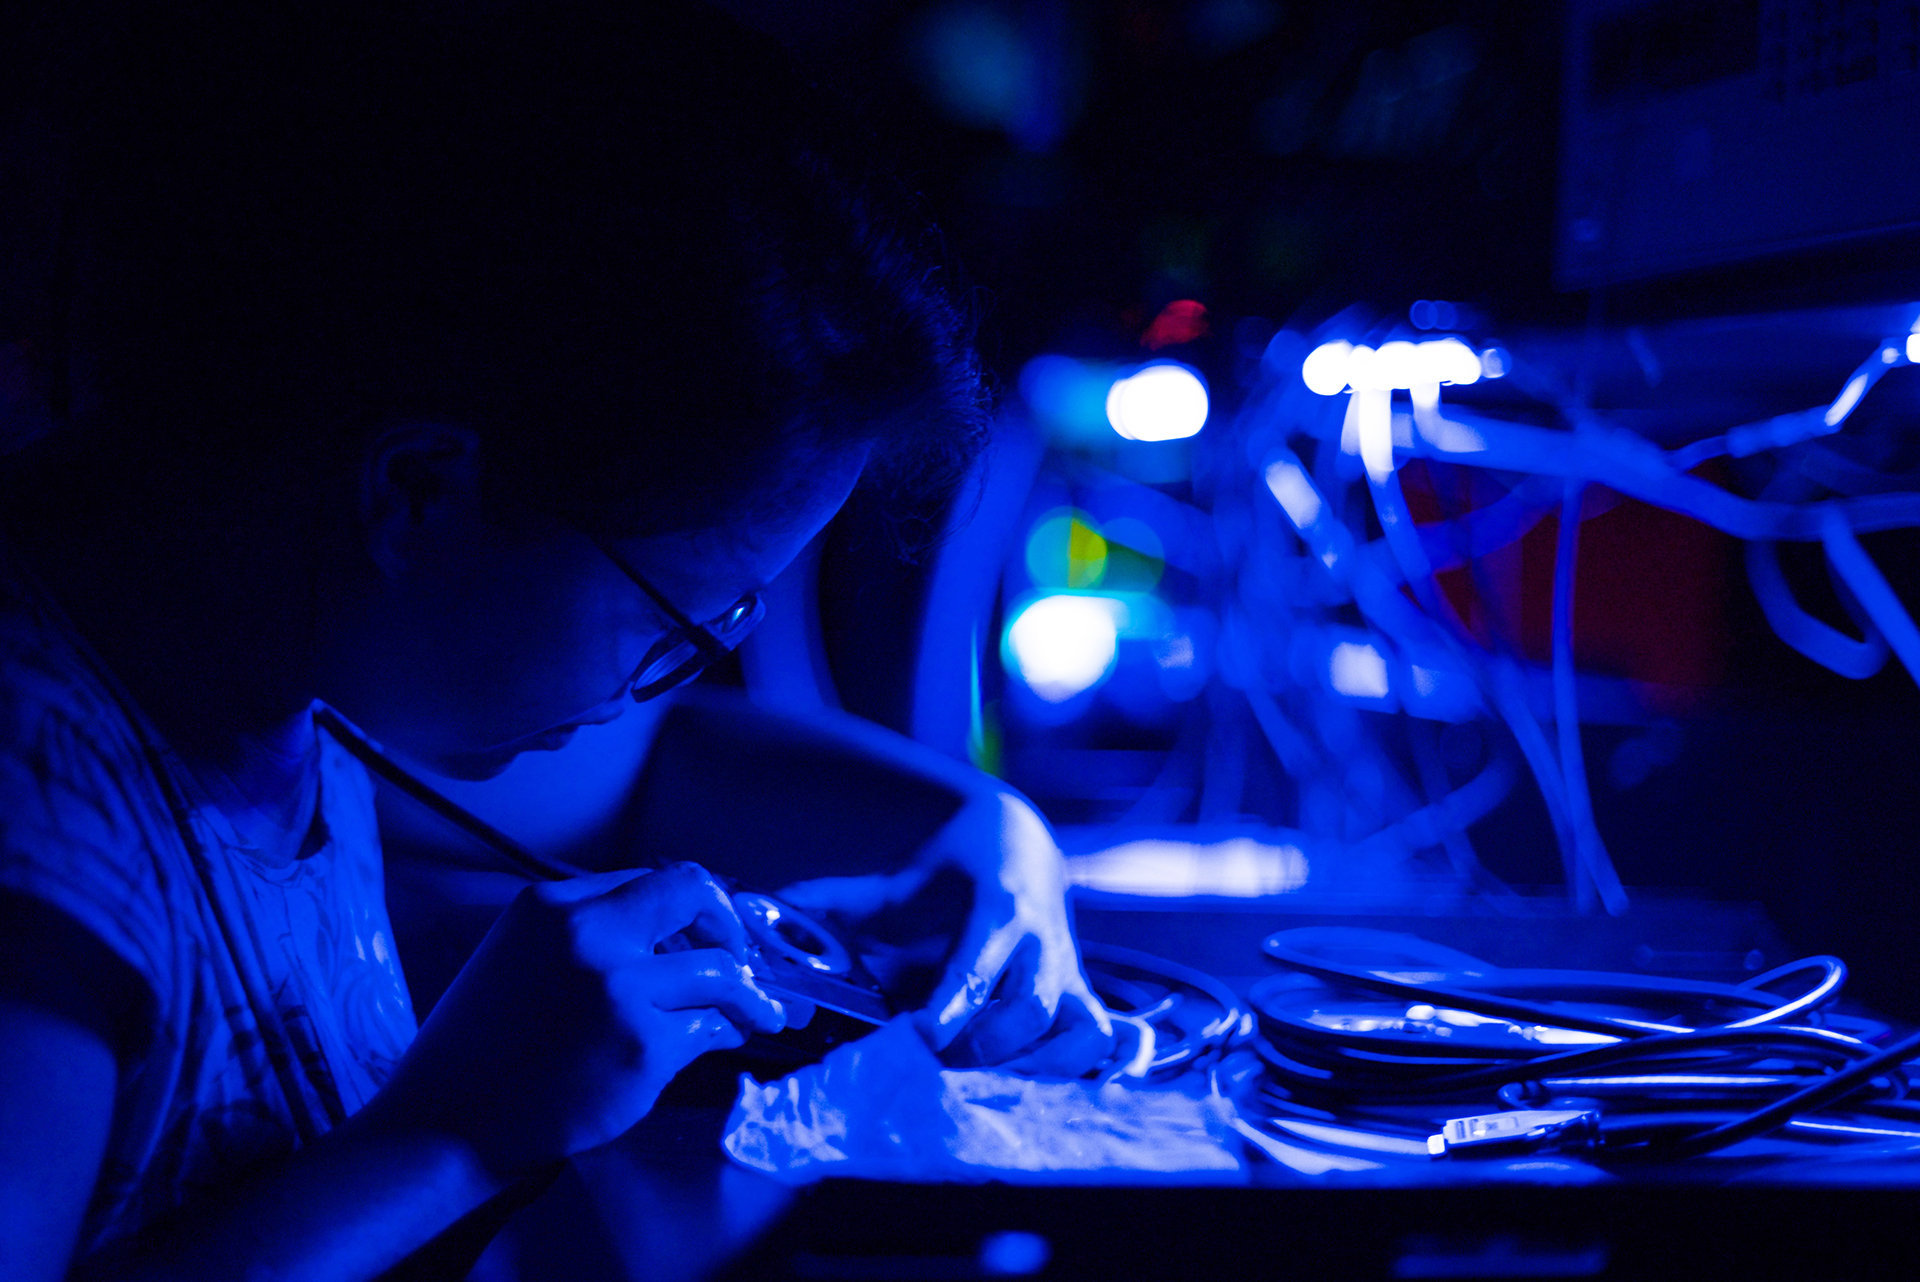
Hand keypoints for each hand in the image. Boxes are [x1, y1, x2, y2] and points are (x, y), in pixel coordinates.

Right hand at [367, 862, 785, 1182]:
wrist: (449, 1123)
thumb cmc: (481, 1050)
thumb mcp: (519, 958)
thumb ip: (586, 934)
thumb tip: (668, 933)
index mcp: (551, 904)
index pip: (655, 880)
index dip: (694, 905)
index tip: (711, 930)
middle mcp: (589, 934)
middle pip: (696, 894)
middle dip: (731, 924)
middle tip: (743, 955)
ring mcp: (620, 990)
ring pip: (720, 971)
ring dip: (749, 994)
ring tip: (759, 1013)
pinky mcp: (643, 1047)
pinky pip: (709, 1030)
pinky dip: (720, 1036)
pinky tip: (721, 1043)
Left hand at [782, 793, 1112, 1075]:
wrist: (1025, 843)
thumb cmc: (955, 863)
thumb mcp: (902, 876)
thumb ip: (842, 900)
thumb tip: (772, 910)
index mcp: (998, 905)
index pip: (977, 964)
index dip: (948, 1009)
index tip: (914, 1038)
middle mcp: (1042, 942)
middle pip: (1028, 1009)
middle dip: (983, 1048)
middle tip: (934, 1070)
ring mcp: (1068, 972)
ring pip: (1078, 1030)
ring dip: (1035, 1069)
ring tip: (984, 1092)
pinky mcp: (1082, 996)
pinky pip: (1100, 1040)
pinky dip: (1076, 1070)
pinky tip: (1036, 1091)